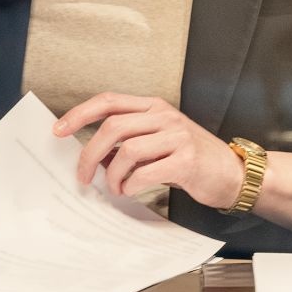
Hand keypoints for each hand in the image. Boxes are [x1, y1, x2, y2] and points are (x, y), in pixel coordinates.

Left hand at [53, 93, 244, 209]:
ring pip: (127, 150)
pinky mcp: (186, 160)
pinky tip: (131, 190)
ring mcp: (177, 136)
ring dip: (113, 175)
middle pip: (113, 126)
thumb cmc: (191, 159)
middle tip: (83, 176)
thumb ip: (129, 142)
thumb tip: (94, 155)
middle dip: (90, 154)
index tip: (58, 129)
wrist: (233, 174)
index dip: (80, 113)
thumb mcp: (159, 141)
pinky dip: (131, 185)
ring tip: (116, 188)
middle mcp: (164, 116)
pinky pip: (146, 172)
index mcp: (154, 106)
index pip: (109, 101)